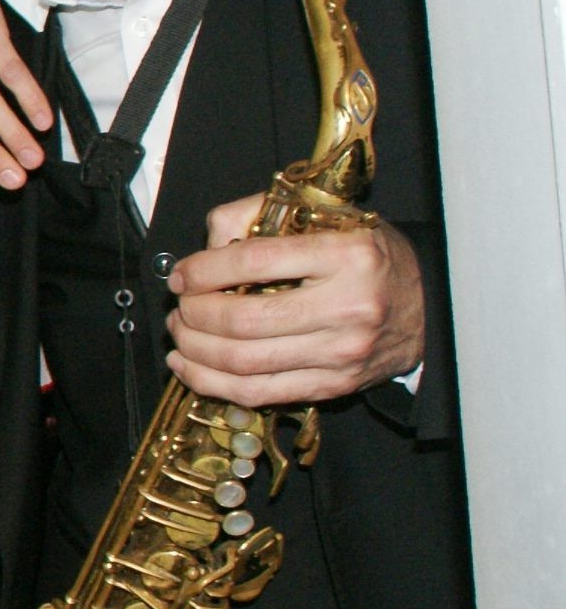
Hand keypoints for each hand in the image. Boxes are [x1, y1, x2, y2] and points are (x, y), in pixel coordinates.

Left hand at [164, 196, 426, 404]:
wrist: (429, 306)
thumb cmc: (367, 257)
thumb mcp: (326, 217)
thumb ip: (260, 214)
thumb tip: (209, 243)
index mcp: (348, 255)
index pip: (254, 262)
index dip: (204, 269)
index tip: (182, 274)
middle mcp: (349, 307)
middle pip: (243, 319)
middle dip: (194, 314)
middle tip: (180, 306)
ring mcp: (342, 353)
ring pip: (244, 362)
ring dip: (195, 349)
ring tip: (181, 332)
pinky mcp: (335, 386)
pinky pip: (259, 393)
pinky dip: (212, 383)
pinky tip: (190, 366)